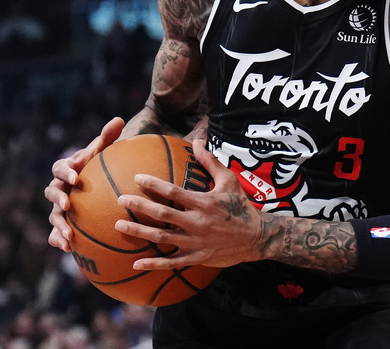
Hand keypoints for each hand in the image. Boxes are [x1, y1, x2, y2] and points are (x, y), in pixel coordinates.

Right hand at [46, 117, 124, 251]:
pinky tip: (68, 249)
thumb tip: (117, 119)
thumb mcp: (104, 152)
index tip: (75, 177)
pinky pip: (57, 232)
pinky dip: (59, 240)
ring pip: (53, 216)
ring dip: (58, 226)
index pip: (59, 168)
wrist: (98, 182)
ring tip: (67, 236)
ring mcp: (60, 206)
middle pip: (51, 193)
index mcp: (67, 169)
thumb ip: (108, 137)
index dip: (65, 172)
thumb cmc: (100, 165)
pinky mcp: (64, 221)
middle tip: (68, 205)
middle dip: (58, 199)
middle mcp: (60, 188)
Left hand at [114, 138, 265, 268]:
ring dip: (138, 231)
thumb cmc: (241, 207)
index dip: (154, 185)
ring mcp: (195, 242)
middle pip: (162, 214)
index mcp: (203, 202)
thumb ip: (211, 162)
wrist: (257, 237)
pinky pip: (171, 262)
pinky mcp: (196, 257)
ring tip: (119, 225)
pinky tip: (136, 262)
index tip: (136, 178)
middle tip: (120, 199)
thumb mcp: (229, 181)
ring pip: (161, 237)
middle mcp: (196, 222)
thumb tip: (197, 141)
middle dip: (139, 206)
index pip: (173, 191)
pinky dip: (153, 263)